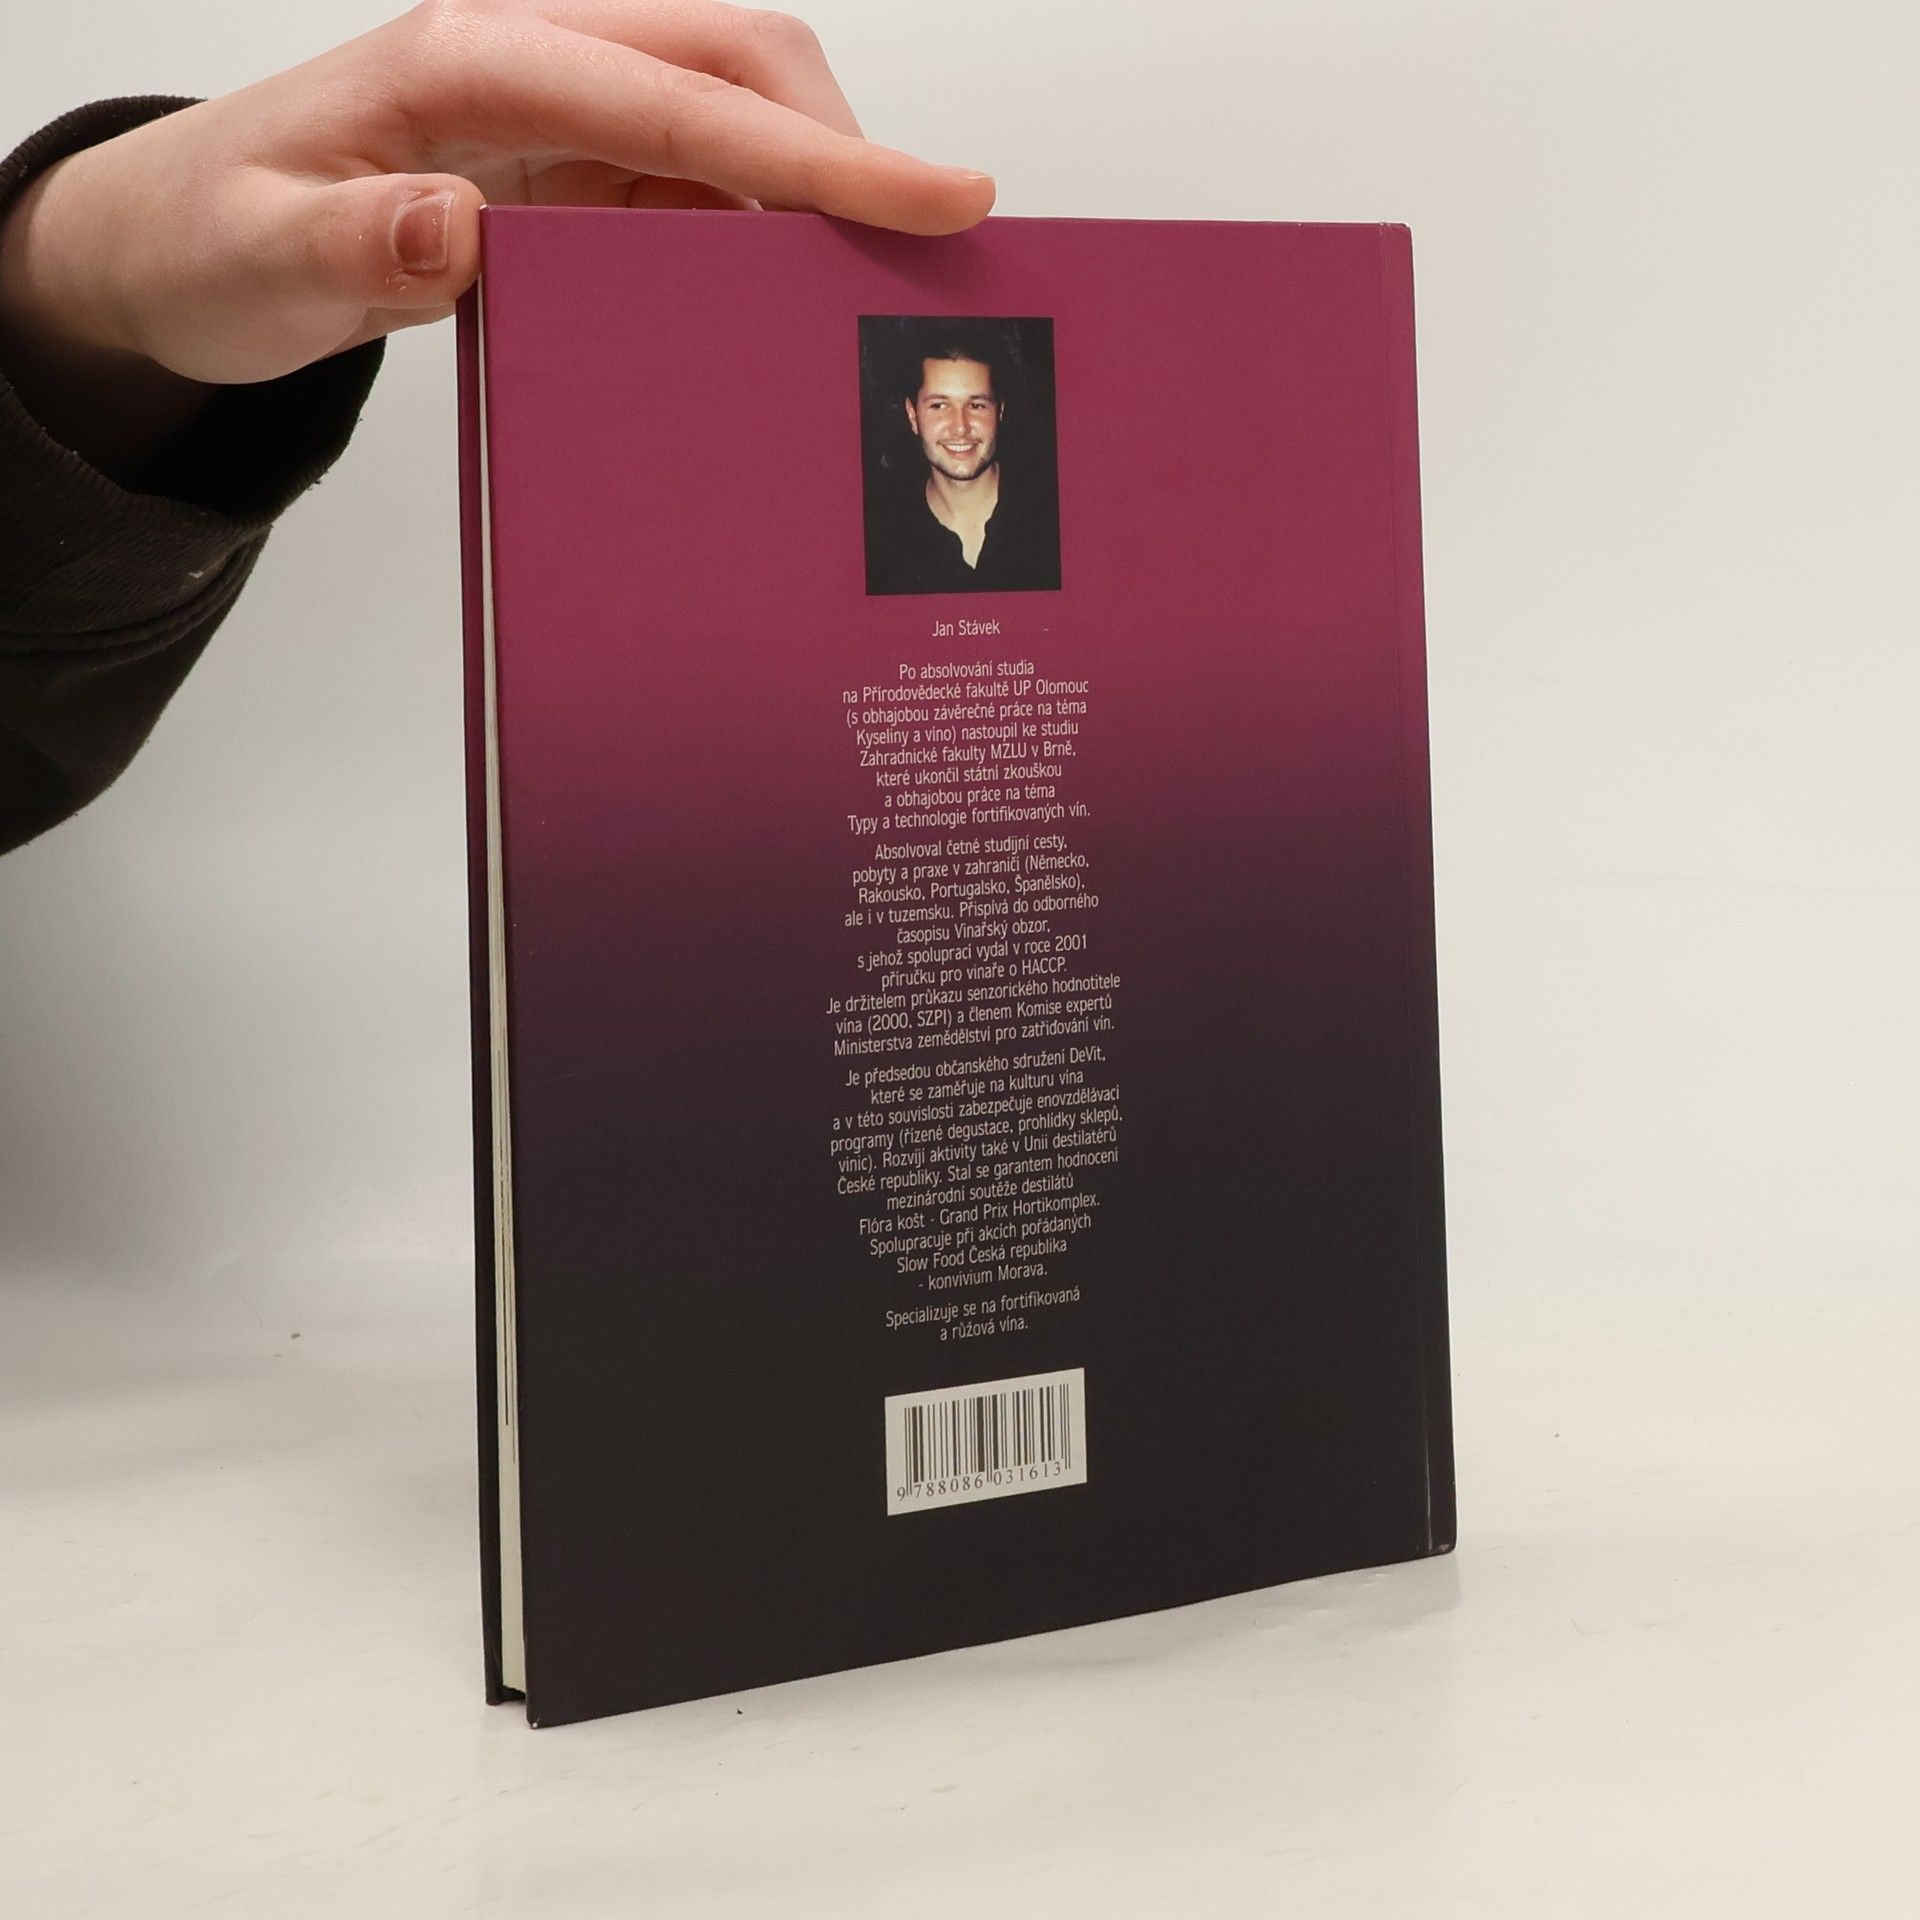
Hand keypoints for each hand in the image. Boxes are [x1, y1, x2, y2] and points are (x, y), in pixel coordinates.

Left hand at [0, 0, 994, 475]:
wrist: (181, 242)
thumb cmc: (215, 237)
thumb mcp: (260, 259)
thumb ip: (355, 247)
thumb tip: (456, 227)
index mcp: (471, 62)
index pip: (680, 97)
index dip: (817, 154)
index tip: (937, 195)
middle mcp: (536, 65)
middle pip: (738, 69)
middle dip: (841, 158)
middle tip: (924, 263)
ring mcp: (563, 116)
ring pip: (735, 127)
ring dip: (809, 206)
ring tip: (859, 309)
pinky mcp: (576, 170)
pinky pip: (700, 191)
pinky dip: (756, 245)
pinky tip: (770, 314)